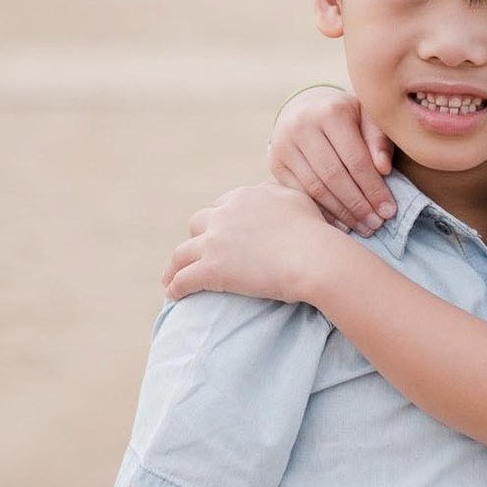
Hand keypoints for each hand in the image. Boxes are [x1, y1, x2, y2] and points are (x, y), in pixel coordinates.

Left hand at [163, 182, 336, 302]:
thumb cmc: (316, 232)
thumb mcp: (298, 199)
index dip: (220, 221)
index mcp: (245, 197)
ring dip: (174, 266)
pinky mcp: (211, 269)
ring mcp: (215, 242)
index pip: (223, 206)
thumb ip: (278, 193)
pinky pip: (184, 279)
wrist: (314, 257)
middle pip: (198, 224)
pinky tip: (173, 295)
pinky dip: (175, 286)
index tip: (221, 234)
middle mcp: (225, 215)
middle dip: (197, 238)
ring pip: (182, 253)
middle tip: (198, 254)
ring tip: (170, 278)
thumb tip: (268, 192)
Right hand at [267, 88, 394, 233]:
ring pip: (315, 189)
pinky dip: (322, 212)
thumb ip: (379, 140)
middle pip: (334, 176)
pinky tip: (341, 224)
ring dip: (341, 213)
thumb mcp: (369, 119)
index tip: (389, 210)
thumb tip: (384, 169)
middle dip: (358, 205)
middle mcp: (302, 125)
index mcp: (331, 112)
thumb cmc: (347, 118)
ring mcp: (284, 145)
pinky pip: (300, 194)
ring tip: (363, 227)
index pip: (356, 159)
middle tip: (376, 224)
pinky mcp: (275, 163)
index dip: (374, 188)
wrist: (307, 110)